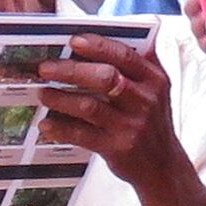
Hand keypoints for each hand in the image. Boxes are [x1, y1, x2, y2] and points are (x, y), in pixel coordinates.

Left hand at [32, 34, 175, 196]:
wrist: (163, 165)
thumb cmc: (151, 121)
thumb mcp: (153, 91)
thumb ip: (132, 68)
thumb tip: (91, 45)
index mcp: (155, 79)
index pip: (125, 55)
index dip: (98, 46)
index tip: (73, 41)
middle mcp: (146, 100)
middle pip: (105, 78)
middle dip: (71, 70)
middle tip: (45, 68)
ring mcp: (132, 126)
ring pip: (90, 107)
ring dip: (61, 98)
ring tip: (42, 93)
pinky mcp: (118, 148)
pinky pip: (83, 135)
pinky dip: (62, 129)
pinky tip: (47, 124)